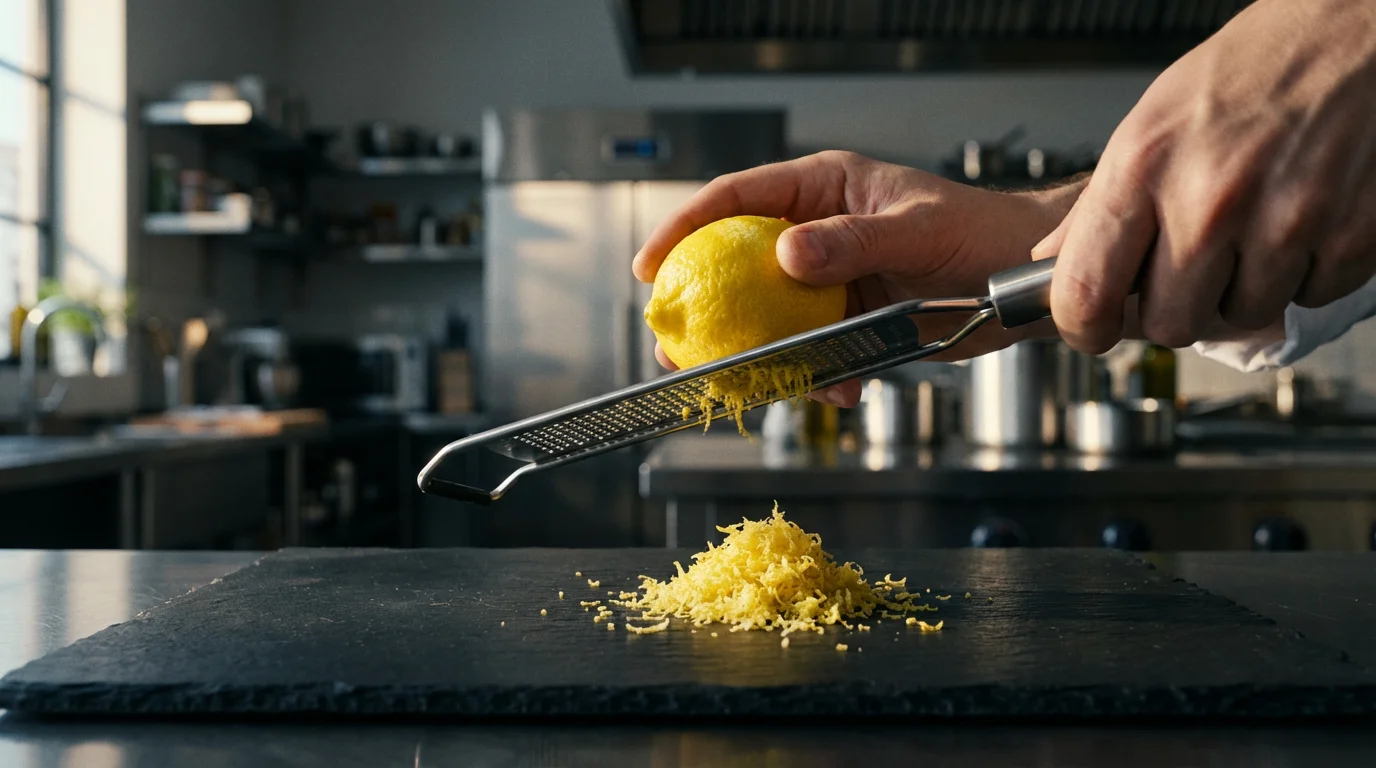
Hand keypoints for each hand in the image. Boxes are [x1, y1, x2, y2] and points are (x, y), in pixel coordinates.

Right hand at [633, 151, 1074, 405]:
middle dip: (704, 307)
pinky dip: (819, 377)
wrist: (1023, 280)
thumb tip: (787, 255)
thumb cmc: (980, 230)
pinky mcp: (850, 321)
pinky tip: (838, 392)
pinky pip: (814, 352)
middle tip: (674, 343)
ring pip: (771, 319)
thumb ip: (851, 242)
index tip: (652, 265)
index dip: (684, 228)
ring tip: (742, 382)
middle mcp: (817, 234)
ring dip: (756, 355)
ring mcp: (831, 281)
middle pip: (737, 266)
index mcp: (823, 191)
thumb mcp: (914, 229)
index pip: (736, 199)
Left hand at [1037, 0, 1375, 353]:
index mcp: (1144, 167)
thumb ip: (1099, 202)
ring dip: (1244, 285)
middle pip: (1168, 323)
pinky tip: (1299, 220)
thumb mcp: (1151, 121)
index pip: (1086, 291)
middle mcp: (1210, 198)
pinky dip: (1304, 271)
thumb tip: (1051, 261)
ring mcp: (1283, 222)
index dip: (1084, 326)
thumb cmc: (1251, 71)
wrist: (1353, 34)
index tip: (1091, 329)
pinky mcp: (1348, 238)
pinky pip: (1307, 298)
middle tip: (1192, 261)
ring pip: (1240, 314)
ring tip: (1253, 225)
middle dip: (1177, 303)